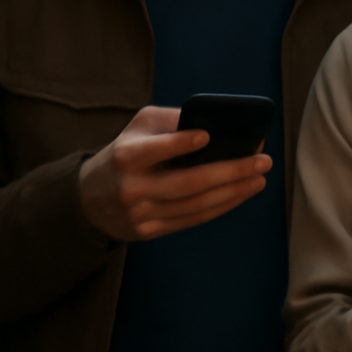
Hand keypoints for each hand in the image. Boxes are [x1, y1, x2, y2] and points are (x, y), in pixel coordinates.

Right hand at [78, 105, 271, 240]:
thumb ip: (172, 121)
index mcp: (126, 156)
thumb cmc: (125, 152)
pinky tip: (241, 193)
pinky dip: (221, 206)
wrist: (88, 198)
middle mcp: (132, 187)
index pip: (156, 149)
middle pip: (189, 182)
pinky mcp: (149, 231)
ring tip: (259, 178)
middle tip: (263, 161)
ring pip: (196, 204)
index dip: (181, 143)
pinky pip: (192, 219)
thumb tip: (217, 123)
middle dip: (231, 171)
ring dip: (234, 192)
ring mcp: (140, 213)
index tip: (208, 136)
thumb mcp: (139, 128)